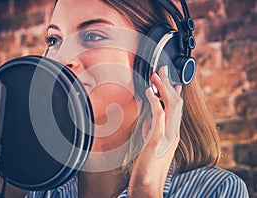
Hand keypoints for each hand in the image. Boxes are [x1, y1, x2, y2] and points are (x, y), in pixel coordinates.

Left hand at [128, 66, 182, 196]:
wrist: (148, 184)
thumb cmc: (149, 165)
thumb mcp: (152, 143)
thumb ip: (154, 129)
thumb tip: (151, 118)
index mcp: (172, 132)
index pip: (176, 108)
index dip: (173, 91)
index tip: (168, 78)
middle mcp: (173, 132)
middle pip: (176, 102)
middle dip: (168, 83)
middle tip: (161, 69)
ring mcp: (168, 135)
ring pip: (172, 106)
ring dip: (163, 88)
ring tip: (156, 74)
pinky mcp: (158, 140)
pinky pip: (159, 116)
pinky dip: (155, 100)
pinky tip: (148, 91)